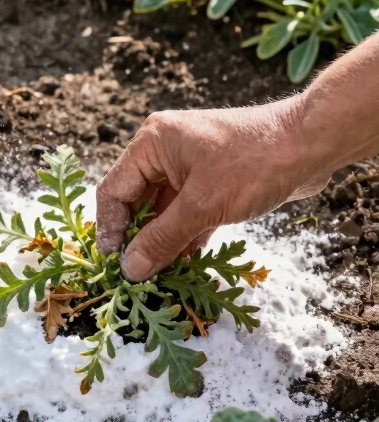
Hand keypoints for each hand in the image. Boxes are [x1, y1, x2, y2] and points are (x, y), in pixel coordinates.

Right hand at [96, 99, 329, 281]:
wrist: (311, 146)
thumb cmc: (255, 163)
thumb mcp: (203, 205)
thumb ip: (162, 238)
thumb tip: (130, 269)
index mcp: (153, 143)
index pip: (114, 190)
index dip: (110, 230)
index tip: (114, 267)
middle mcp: (165, 151)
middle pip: (136, 202)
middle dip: (137, 239)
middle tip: (135, 278)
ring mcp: (189, 166)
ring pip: (163, 211)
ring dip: (161, 242)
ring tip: (158, 279)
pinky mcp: (212, 181)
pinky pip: (186, 213)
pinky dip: (183, 237)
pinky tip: (183, 266)